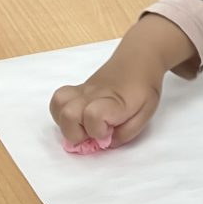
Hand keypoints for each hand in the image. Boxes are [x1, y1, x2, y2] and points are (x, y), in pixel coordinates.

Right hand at [49, 14, 196, 149]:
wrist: (138, 60)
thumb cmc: (144, 88)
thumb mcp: (145, 113)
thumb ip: (127, 133)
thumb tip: (106, 143)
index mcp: (113, 100)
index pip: (93, 115)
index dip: (98, 130)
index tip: (110, 130)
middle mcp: (92, 94)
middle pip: (68, 114)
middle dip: (77, 133)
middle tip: (94, 132)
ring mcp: (82, 91)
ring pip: (57, 105)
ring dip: (66, 124)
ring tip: (84, 126)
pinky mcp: (76, 90)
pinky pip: (57, 101)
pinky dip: (62, 115)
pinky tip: (78, 119)